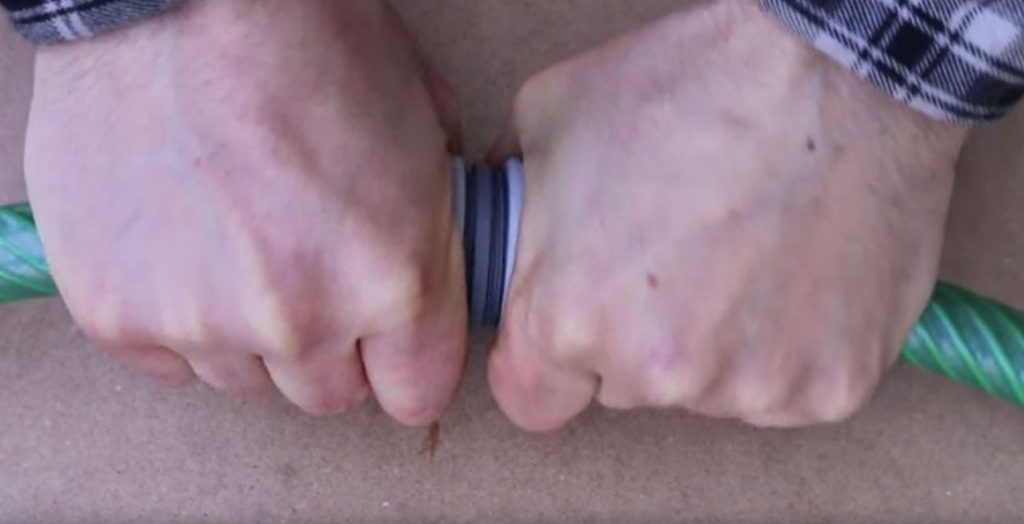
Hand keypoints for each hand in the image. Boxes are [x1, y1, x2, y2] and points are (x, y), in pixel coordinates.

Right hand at [24, 0, 465, 423]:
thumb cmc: (309, 38)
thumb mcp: (423, 127)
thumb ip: (437, 226)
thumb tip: (436, 271)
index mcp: (393, 279)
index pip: (415, 395)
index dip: (406, 361)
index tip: (391, 338)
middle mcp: (300, 319)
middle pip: (327, 394)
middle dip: (330, 344)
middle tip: (308, 268)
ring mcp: (199, 321)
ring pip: (244, 379)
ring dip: (248, 331)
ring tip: (235, 241)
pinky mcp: (116, 311)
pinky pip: (166, 359)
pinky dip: (175, 315)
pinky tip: (180, 245)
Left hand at [487, 0, 967, 429]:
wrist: (842, 73)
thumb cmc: (696, 85)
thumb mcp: (556, 119)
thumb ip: (514, 209)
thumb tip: (511, 242)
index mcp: (571, 319)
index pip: (534, 398)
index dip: (551, 358)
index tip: (579, 319)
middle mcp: (658, 373)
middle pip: (626, 387)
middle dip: (637, 336)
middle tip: (679, 252)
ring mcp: (752, 389)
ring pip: (709, 391)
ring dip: (718, 343)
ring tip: (748, 250)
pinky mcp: (831, 388)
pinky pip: (787, 389)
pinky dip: (788, 346)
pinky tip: (797, 272)